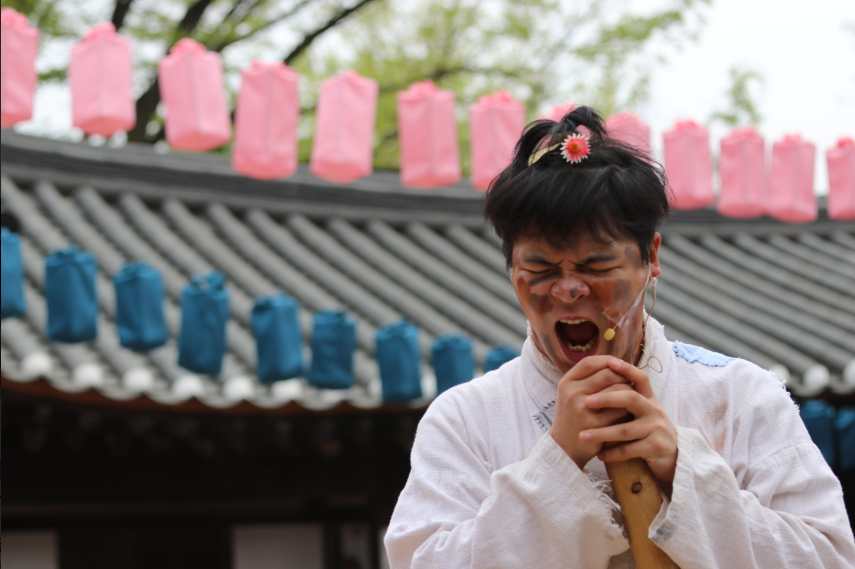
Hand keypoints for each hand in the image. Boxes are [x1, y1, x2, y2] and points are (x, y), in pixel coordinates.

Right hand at [550, 356, 634, 470]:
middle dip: (623, 375)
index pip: (590, 362)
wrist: (564, 448)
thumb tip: (616, 363)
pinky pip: (620, 410)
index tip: (619, 364)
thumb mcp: (571, 395)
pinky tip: (632, 409)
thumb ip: (587, 379)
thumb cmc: (572, 417)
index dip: (607, 360)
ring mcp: (583, 409)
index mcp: (566, 383)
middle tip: (631, 381)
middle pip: (607, 373)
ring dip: (629, 390)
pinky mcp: (595, 425)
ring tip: (634, 394)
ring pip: (617, 390)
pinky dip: (629, 407)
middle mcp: (572, 393)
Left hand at [579, 358, 677, 481]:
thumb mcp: (642, 411)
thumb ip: (627, 397)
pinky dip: (612, 453)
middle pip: (631, 398)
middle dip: (607, 399)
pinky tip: (598, 454)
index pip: (640, 378)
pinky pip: (630, 450)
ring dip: (602, 433)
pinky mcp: (656, 447)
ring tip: (583, 436)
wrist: (673, 456)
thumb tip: (598, 379)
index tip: (610, 362)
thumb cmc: (648, 430)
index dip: (627, 369)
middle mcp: (654, 410)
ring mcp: (656, 429)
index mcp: (649, 399)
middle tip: (587, 401)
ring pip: (626, 430)